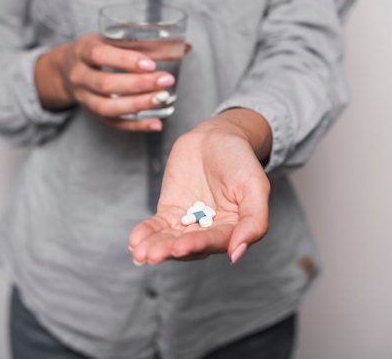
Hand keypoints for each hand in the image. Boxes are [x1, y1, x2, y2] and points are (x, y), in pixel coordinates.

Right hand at [35, 33, 178, 131]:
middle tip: (166, 81)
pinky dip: (136, 125)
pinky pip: (113, 124)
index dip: (125, 60)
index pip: (100, 55)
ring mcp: (84, 98)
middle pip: (106, 84)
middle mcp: (80, 76)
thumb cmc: (97, 52)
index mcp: (83, 52)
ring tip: (162, 99)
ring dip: (138, 105)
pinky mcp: (93, 114)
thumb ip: (144, 43)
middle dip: (138, 84)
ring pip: (107, 107)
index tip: (151, 64)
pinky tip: (156, 123)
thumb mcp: (110, 40)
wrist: (66, 71)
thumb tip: (186, 47)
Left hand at [128, 109, 272, 264]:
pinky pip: (157, 226)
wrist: (216, 137)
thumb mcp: (255, 186)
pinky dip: (146, 232)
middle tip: (153, 255)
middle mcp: (210, 231)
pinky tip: (135, 240)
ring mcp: (188, 222)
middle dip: (169, 250)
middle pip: (188, 246)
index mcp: (233, 229)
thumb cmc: (240, 160)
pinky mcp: (170, 212)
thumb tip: (237, 253)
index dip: (197, 245)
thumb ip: (253, 221)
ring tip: (140, 252)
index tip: (180, 248)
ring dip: (155, 246)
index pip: (214, 242)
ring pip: (170, 239)